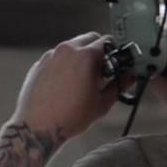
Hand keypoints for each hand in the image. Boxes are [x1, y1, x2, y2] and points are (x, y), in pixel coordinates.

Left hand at [11, 33, 126, 138]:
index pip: (107, 42)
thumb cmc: (67, 118)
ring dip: (80, 56)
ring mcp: (50, 56)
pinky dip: (64, 64)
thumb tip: (128, 78)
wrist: (38, 128)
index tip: (116, 63)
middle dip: (98, 51)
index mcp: (84, 56)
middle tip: (102, 69)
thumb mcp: (102, 103)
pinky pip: (56, 57)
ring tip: (83, 78)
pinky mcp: (39, 64)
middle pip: (89, 39)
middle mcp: (66, 51)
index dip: (115, 53)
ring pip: (71, 47)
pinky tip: (66, 83)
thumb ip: (119, 86)